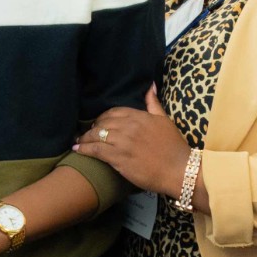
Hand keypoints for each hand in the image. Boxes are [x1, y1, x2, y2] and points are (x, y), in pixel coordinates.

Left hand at [73, 87, 192, 197]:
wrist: (179, 170)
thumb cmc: (174, 147)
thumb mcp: (165, 120)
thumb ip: (154, 103)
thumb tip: (150, 86)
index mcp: (139, 116)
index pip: (114, 112)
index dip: (104, 117)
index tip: (100, 123)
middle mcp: (129, 126)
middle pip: (103, 123)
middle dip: (93, 127)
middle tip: (88, 133)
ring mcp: (122, 142)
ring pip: (97, 135)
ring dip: (85, 137)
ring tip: (79, 141)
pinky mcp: (118, 158)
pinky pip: (95, 150)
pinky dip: (84, 148)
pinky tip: (77, 149)